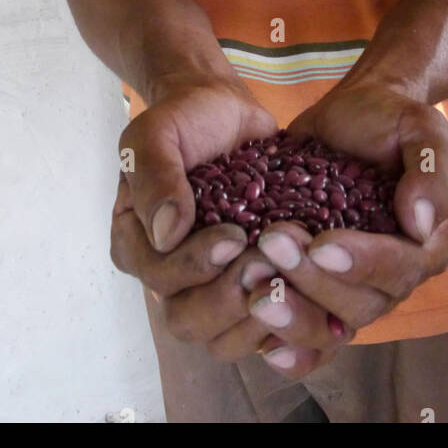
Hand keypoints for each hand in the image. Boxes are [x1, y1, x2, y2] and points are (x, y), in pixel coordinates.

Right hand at [108, 77, 349, 364]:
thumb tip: (166, 233)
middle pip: (188, 320)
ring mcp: (210, 285)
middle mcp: (168, 275)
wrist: (224, 110)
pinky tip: (311, 296)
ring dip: (259, 315)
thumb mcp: (157, 133)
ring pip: (224, 337)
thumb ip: (155, 176)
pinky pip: (262, 327)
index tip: (234, 235)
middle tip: (267, 263)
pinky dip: (287, 321)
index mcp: (136, 244)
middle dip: (228, 298)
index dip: (195, 265)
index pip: (159, 278)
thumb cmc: (185, 120)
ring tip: (290, 276)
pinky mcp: (249, 285)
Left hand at [241, 79, 447, 379]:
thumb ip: (431, 169)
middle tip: (271, 245)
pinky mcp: (319, 288)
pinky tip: (264, 348)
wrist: (350, 113)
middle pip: (359, 305)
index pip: (398, 268)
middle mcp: (392, 277)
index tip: (322, 244)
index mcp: (425, 245)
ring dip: (292, 314)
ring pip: (330, 326)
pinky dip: (290, 348)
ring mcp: (352, 288)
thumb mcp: (419, 127)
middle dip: (313, 282)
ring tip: (253, 287)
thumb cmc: (389, 118)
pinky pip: (311, 335)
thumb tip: (420, 222)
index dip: (361, 262)